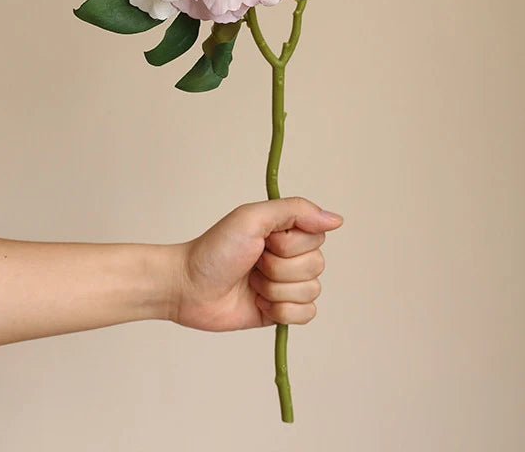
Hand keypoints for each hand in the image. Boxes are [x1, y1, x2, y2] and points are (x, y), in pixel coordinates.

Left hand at [172, 197, 343, 331]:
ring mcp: (287, 284)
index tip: (264, 241)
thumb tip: (336, 220)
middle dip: (279, 268)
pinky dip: (281, 311)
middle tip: (252, 263)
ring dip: (275, 289)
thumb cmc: (215, 249)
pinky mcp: (281, 311)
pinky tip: (259, 302)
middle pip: (316, 266)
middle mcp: (291, 255)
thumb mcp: (252, 217)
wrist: (188, 288)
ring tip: (252, 282)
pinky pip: (306, 314)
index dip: (290, 244)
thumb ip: (295, 211)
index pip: (316, 237)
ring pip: (311, 291)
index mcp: (287, 230)